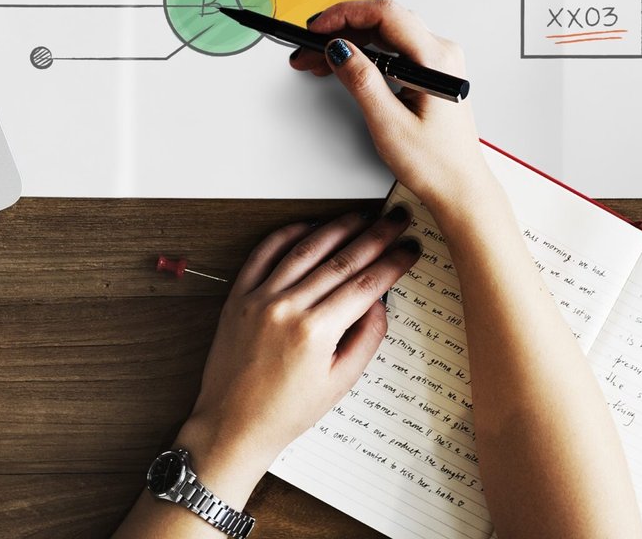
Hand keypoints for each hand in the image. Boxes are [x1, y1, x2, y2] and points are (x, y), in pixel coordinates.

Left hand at [176, 209, 422, 493]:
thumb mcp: (338, 384)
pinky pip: (265, 252)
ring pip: (306, 248)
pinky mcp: (239, 294)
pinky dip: (288, 234)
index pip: (365, 285)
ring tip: (360, 217)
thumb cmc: (285, 412)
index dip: (392, 263)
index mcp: (315, 332)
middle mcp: (287, 307)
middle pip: (341, 260)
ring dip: (337, 227)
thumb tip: (380, 302)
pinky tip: (309, 226)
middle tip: (395, 221)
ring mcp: (261, 297)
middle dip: (375, 236)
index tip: (409, 249)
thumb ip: (365, 339)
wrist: (232, 424)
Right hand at [292, 0, 493, 218]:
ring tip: (319, 60)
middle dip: (341, 29)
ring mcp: (437, 61)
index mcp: (436, 60)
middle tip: (309, 47)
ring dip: (351, 41)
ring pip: (386, 34)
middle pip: (383, 20)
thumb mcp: (389, 124)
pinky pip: (394, 48)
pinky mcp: (430, 71)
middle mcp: (441, 54)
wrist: (459, 189)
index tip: (316, 29)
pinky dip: (366, 53)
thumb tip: (338, 48)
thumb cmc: (436, 164)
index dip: (345, 15)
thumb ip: (362, 80)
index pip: (385, 14)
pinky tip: (345, 64)